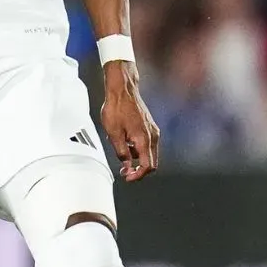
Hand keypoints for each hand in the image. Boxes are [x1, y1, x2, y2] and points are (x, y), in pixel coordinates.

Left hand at [99, 60, 159, 181]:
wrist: (122, 89)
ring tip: (119, 147)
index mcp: (144, 140)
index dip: (137, 176)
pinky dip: (137, 147)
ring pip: (148, 153)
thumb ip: (122, 153)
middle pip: (151, 162)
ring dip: (136, 157)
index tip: (127, 177)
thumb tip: (127, 166)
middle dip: (138, 169)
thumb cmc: (117, 108)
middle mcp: (153, 136)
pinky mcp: (150, 126)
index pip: (147, 166)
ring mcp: (153, 130)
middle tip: (124, 170)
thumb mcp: (113, 134)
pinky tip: (124, 139)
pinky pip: (146, 143)